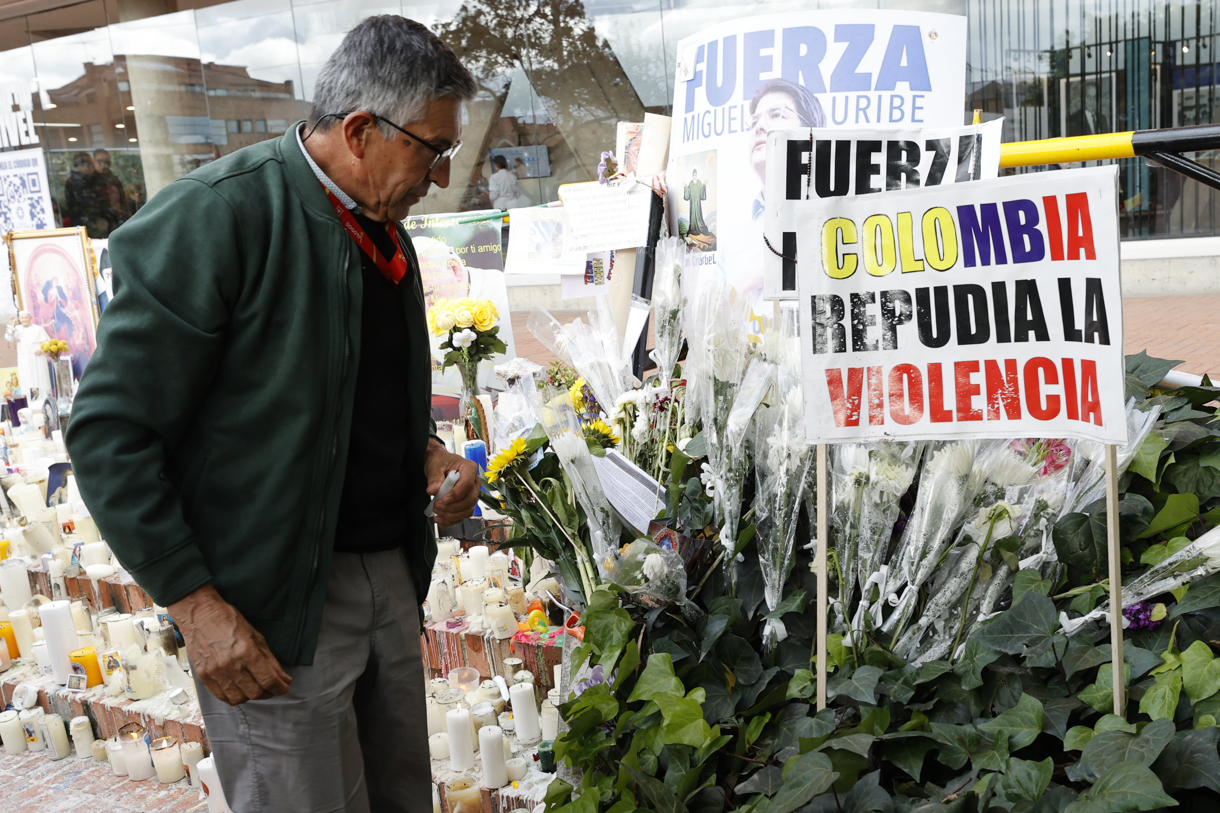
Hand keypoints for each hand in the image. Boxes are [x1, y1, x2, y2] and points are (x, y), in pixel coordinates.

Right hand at [170, 583, 291, 704]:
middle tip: (271, 688)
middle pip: (254, 692)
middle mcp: (230, 665)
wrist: (200, 615)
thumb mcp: (256, 636)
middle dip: (268, 693)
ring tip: (255, 689)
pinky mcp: (203, 676)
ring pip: (238, 698)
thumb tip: (284, 678)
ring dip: (251, 697)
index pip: (267, 680)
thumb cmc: (230, 622)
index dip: (279, 688)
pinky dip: (233, 697)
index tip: (284, 688)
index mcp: (246, 652)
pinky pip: (221, 696)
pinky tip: (239, 690)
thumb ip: (270, 660)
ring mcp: (215, 672)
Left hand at [425, 438, 479, 525]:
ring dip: (452, 515)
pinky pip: (463, 515)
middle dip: (453, 507)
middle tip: (436, 506)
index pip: (467, 484)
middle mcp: (474, 482)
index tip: (443, 500)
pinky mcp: (467, 502)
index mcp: (469, 468)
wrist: (439, 464)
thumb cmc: (440, 462)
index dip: (456, 494)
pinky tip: (439, 519)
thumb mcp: (434, 466)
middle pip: (470, 499)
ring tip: (437, 512)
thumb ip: (434, 478)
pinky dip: (451, 520)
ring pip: (468, 510)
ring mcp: (472, 493)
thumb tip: (433, 490)